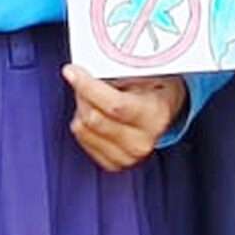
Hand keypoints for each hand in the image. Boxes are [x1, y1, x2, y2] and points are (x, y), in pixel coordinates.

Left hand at [63, 69, 185, 172]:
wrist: (163, 110)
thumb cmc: (152, 87)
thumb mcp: (141, 72)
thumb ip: (114, 72)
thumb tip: (84, 71)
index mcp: (154, 116)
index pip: (114, 105)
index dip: (88, 87)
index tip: (72, 71)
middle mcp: (142, 142)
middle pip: (93, 118)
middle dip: (82, 94)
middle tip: (83, 78)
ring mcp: (128, 157)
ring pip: (82, 130)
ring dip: (81, 108)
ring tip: (93, 97)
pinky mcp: (114, 164)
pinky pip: (82, 140)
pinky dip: (82, 123)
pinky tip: (95, 113)